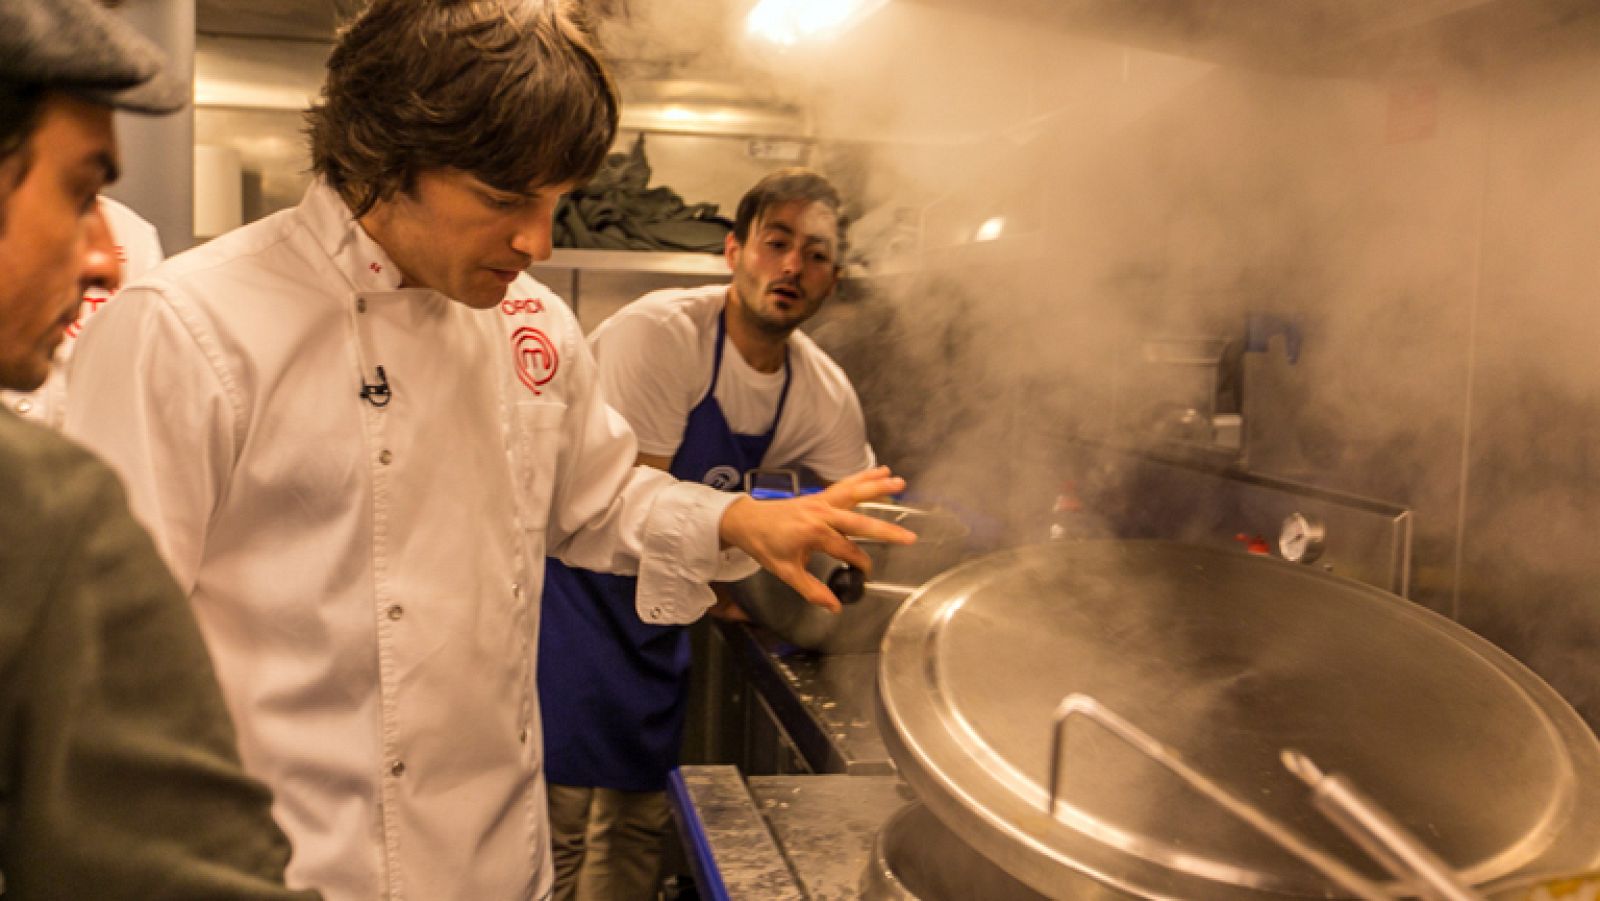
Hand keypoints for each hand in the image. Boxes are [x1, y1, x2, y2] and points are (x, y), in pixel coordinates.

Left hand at [718, 466, 915, 613]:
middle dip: (886, 530)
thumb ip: (811, 590)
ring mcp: (821, 501)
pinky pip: (845, 485)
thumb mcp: (786, 572)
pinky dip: (863, 477)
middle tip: (908, 536)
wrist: (747, 521)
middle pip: (860, 521)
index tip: (867, 572)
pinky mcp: (819, 495)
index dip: (859, 563)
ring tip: (900, 482)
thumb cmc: (766, 545)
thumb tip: (834, 607)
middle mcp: (821, 514)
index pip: (847, 550)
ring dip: (878, 487)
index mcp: (814, 533)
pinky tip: (879, 471)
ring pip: (855, 493)